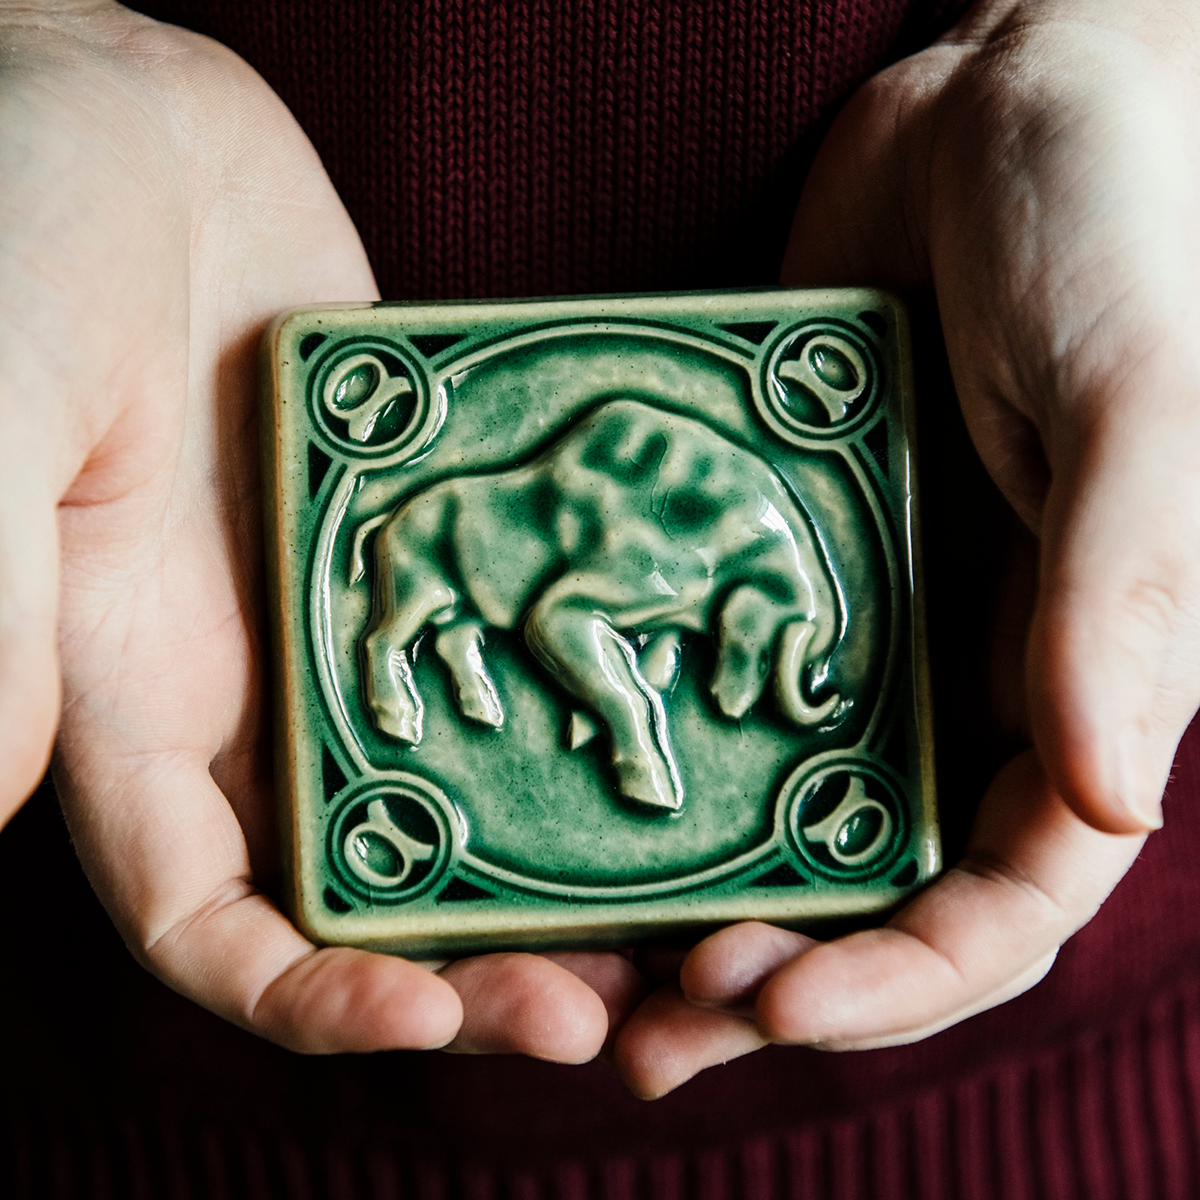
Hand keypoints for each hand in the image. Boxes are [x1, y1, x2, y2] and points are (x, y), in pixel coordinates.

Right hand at [1, 0, 640, 1058]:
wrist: (126, 122)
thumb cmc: (19, 235)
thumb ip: (3, 603)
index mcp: (131, 704)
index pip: (213, 920)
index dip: (307, 995)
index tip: (430, 1016)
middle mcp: (248, 684)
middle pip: (372, 881)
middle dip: (477, 961)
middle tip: (609, 1001)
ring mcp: (347, 609)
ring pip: (466, 779)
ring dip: (557, 855)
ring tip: (675, 909)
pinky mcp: (423, 528)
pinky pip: (511, 632)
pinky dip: (576, 686)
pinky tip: (666, 715)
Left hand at [614, 0, 1199, 1094]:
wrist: (997, 105)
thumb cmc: (1115, 226)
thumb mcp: (1134, 398)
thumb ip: (1124, 588)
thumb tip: (1116, 797)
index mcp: (1084, 680)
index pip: (1014, 893)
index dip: (908, 976)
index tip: (779, 1002)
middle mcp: (973, 679)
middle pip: (881, 888)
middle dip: (781, 976)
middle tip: (654, 1029)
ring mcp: (867, 628)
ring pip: (783, 811)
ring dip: (699, 899)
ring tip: (596, 969)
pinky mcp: (778, 557)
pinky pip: (713, 683)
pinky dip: (655, 757)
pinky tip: (569, 801)